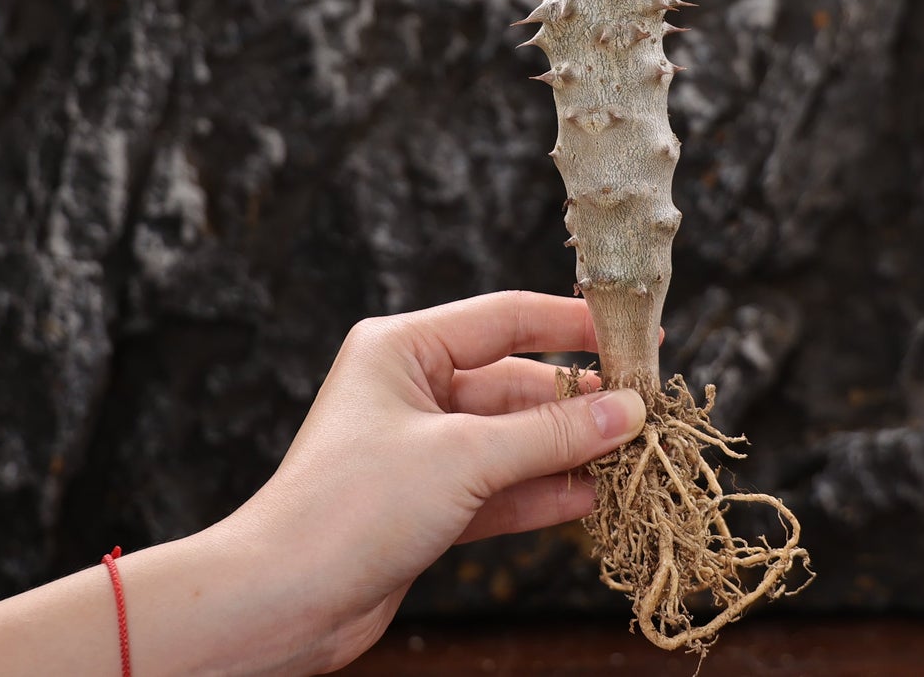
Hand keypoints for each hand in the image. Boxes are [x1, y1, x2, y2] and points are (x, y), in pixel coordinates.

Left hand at [218, 290, 647, 672]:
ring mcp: (419, 447)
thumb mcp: (462, 459)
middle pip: (515, 382)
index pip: (506, 317)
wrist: (278, 605)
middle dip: (577, 402)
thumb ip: (550, 434)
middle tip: (644, 412)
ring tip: (630, 458)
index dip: (573, 324)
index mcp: (404, 348)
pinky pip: (499, 484)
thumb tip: (629, 411)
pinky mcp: (425, 501)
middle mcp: (412, 388)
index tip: (633, 334)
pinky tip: (591, 496)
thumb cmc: (352, 507)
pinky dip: (541, 491)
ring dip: (566, 450)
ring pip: (511, 438)